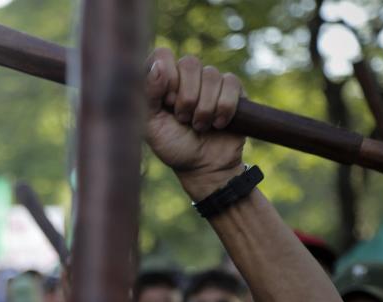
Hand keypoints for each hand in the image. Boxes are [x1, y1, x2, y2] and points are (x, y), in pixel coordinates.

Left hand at [144, 47, 245, 200]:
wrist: (204, 166)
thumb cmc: (173, 146)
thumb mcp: (152, 125)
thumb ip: (149, 95)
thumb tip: (158, 65)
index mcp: (162, 81)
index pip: (163, 54)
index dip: (167, 77)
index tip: (167, 102)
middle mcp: (186, 77)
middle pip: (190, 62)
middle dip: (187, 97)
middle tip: (183, 118)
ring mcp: (210, 81)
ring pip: (212, 74)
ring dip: (205, 108)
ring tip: (199, 126)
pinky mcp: (232, 89)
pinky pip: (231, 83)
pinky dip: (224, 108)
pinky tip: (219, 124)